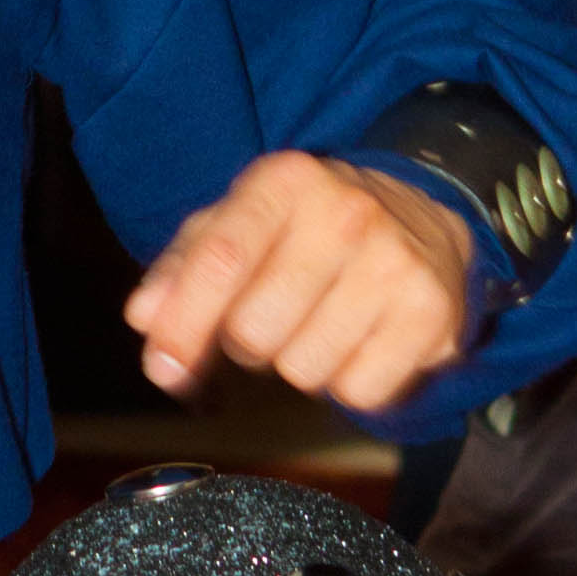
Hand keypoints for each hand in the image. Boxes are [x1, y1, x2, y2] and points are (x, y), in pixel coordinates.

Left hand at [122, 152, 475, 413]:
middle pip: (254, 332)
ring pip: (304, 371)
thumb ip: (182, 268)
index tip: (165, 368)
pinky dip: (351, 384)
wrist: (426, 219)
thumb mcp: (239, 224)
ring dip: (300, 364)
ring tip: (322, 324)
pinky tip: (361, 342)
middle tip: (275, 317)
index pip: (220, 261)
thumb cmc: (309, 230)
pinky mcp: (432, 312)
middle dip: (249, 343)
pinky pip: (360, 393)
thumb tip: (144, 319)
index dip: (183, 325)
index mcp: (284, 182)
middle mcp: (344, 213)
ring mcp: (395, 262)